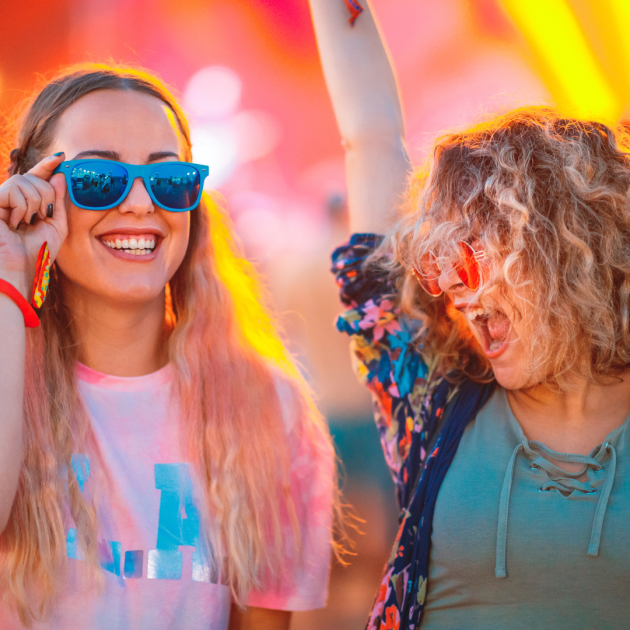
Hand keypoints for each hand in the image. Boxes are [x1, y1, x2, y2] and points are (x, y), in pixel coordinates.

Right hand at [0, 153, 67, 297]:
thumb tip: (58, 175)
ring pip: (24, 180)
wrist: (21, 267)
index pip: (36, 177)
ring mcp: (0, 199)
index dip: (46, 165)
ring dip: (34, 203)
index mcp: (27, 203)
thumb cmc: (37, 251)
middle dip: (45, 195)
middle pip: (34, 177)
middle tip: (40, 217)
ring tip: (25, 223)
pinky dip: (21, 207)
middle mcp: (11, 198)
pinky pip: (13, 189)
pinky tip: (14, 223)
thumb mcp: (56, 226)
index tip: (60, 156)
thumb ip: (58, 201)